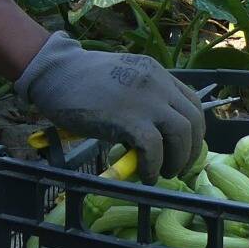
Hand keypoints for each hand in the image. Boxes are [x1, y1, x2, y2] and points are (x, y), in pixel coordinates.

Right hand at [13, 32, 205, 181]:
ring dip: (176, 160)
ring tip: (162, 173)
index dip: (194, 130)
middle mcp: (158, 84)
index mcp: (157, 73)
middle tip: (178, 167)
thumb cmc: (79, 79)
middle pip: (193, 121)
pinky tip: (145, 175)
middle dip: (191, 150)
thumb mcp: (122, 79)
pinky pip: (154, 150)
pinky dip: (153, 167)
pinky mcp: (129, 120)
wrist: (54, 72)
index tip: (184, 147)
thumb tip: (150, 134)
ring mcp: (145, 101)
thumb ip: (141, 99)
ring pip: (181, 135)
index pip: (193, 102)